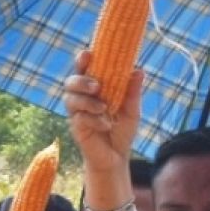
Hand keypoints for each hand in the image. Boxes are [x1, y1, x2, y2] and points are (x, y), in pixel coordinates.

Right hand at [63, 50, 142, 174]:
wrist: (117, 157)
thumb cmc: (122, 130)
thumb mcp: (132, 111)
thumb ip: (132, 92)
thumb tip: (139, 70)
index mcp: (94, 90)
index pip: (84, 70)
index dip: (83, 60)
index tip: (88, 53)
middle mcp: (81, 98)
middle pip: (70, 81)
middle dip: (81, 81)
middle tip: (96, 86)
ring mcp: (77, 113)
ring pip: (70, 99)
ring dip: (88, 102)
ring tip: (105, 108)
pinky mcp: (76, 127)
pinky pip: (79, 118)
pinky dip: (94, 120)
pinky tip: (106, 125)